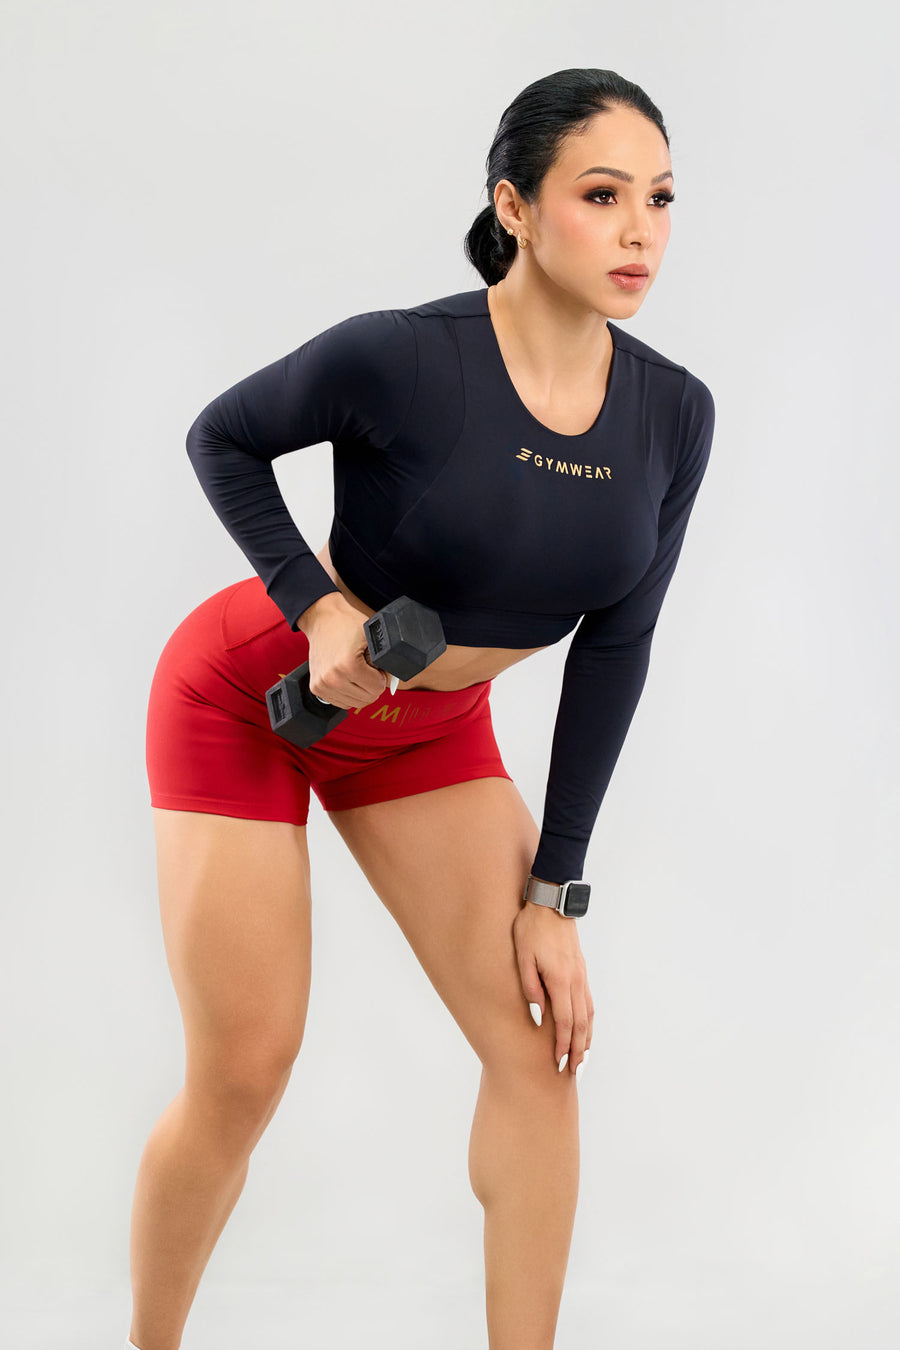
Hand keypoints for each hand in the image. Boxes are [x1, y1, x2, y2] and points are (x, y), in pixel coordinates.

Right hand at [300, 593, 389, 708]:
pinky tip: (348, 679)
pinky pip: (340, 702)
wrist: (322, 618)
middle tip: (367, 669)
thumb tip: (394, 678)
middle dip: (371, 685)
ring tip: (357, 672)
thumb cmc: (347, 624)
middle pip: (366, 698)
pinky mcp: (316, 688)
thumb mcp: (372, 637)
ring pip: (354, 703)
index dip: (381, 677)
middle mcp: (332, 678)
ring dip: (360, 691)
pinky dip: (348, 694)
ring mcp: (322, 684)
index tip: (375, 666)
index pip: (377, 688)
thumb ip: (386, 659)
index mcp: (347, 665)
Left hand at [512, 897, 592, 1077]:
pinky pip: (588, 1001)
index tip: (559, 1062)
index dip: (563, 1045)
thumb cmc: (531, 928)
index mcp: (560, 979)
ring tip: (583, 1057)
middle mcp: (575, 980)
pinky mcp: (581, 970)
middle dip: (578, 1049)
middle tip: (574, 1071)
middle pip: (581, 1023)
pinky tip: (586, 1029)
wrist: (551, 903)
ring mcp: (581, 975)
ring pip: (588, 1014)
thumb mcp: (522, 956)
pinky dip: (589, 1021)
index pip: (565, 1021)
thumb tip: (539, 1012)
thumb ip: (530, 985)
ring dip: (587, 1038)